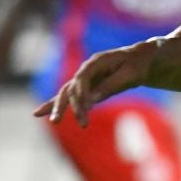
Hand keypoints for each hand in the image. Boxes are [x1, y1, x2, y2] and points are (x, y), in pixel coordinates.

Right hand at [36, 40, 157, 125]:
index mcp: (96, 62)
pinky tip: (39, 113)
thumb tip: (92, 99)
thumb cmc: (137, 65)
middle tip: (59, 120)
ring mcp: (84, 78)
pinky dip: (55, 104)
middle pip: (70, 87)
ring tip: (54, 121)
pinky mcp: (85, 87)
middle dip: (65, 104)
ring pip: (66, 93)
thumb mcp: (130, 74)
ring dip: (60, 107)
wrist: (141, 59)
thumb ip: (111, 85)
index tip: (87, 107)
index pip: (82, 78)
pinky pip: (68, 97)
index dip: (82, 93)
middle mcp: (86, 69)